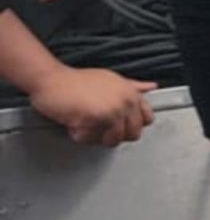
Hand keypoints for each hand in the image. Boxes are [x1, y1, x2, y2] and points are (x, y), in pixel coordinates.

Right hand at [31, 66, 153, 144]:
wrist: (49, 78)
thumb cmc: (76, 80)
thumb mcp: (111, 79)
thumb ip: (133, 86)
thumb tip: (151, 87)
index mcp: (131, 93)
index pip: (147, 120)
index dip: (131, 124)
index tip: (117, 122)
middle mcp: (125, 102)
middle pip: (131, 135)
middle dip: (113, 133)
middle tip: (97, 123)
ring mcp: (111, 111)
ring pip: (112, 141)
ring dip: (94, 135)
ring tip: (84, 120)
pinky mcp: (93, 119)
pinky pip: (89, 139)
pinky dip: (78, 134)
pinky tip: (73, 120)